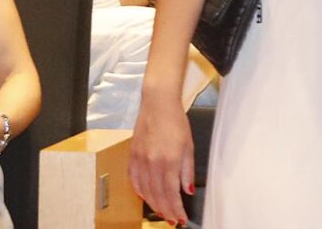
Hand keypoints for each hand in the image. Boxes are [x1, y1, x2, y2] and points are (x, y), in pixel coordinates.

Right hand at [129, 92, 197, 224]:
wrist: (158, 104)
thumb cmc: (176, 122)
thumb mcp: (189, 146)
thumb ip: (187, 170)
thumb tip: (187, 191)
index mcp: (169, 160)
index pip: (171, 193)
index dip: (175, 209)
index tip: (180, 219)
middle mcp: (152, 163)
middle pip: (157, 195)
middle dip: (165, 211)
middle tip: (172, 220)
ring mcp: (140, 160)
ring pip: (144, 191)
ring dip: (153, 204)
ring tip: (162, 212)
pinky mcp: (132, 156)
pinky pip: (134, 181)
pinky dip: (140, 192)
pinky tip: (146, 197)